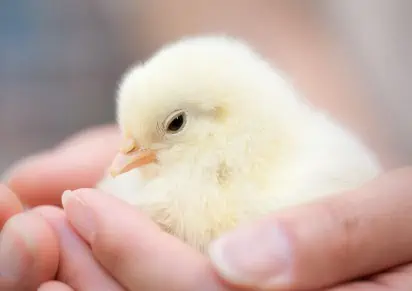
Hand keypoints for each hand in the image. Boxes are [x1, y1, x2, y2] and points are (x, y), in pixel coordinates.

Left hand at [7, 125, 411, 289]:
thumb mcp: (402, 214)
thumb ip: (337, 235)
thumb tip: (238, 262)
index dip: (136, 252)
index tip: (80, 202)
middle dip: (102, 276)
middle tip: (51, 224)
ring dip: (108, 287)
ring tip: (62, 243)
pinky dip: (140, 287)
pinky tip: (104, 268)